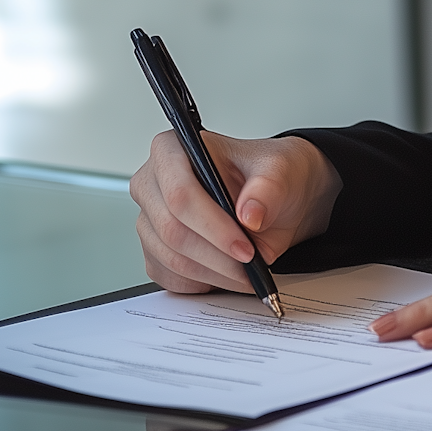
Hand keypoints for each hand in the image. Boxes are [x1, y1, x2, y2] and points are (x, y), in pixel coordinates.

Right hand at [130, 131, 341, 294]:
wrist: (276, 197)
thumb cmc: (270, 174)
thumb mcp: (281, 170)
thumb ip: (267, 188)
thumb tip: (250, 213)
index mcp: (174, 149)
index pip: (180, 191)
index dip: (211, 223)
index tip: (244, 245)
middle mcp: (153, 183)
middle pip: (172, 229)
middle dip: (217, 254)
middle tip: (251, 262)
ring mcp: (150, 219)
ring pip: (171, 259)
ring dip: (213, 272)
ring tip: (247, 271)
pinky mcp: (155, 251)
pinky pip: (170, 278)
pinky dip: (203, 282)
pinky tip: (229, 274)